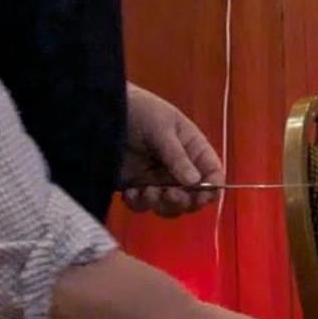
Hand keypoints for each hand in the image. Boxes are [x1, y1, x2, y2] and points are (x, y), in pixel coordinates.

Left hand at [120, 84, 223, 216]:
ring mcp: (157, 179)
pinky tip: (129, 192)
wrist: (106, 114)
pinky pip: (144, 206)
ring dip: (160, 204)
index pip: (212, 172)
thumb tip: (195, 182)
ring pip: (169, 206)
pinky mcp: (137, 188)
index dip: (212, 188)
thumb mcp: (162, 128)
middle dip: (182, 200)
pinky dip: (138, 204)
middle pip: (193, 196)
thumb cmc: (142, 112)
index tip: (201, 197)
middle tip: (169, 194)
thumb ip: (177, 156)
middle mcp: (179, 168)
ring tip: (145, 191)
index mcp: (192, 148)